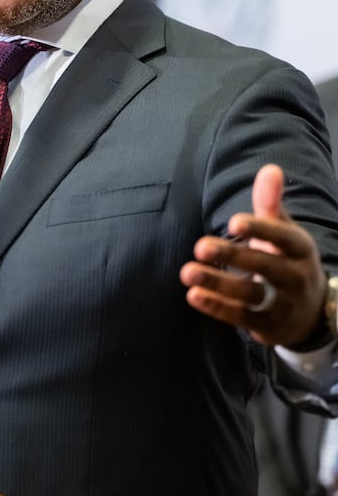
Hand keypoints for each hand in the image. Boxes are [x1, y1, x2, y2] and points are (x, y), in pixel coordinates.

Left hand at [179, 164, 327, 347]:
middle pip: (263, 267)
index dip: (259, 229)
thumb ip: (271, 203)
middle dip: (231, 256)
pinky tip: (193, 296)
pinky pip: (241, 318)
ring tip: (187, 273)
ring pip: (248, 295)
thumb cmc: (286, 260)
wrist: (310, 313)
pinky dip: (217, 307)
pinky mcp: (267, 327)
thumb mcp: (284, 232)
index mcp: (299, 249)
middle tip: (199, 246)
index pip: (281, 237)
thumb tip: (270, 168)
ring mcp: (282, 304)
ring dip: (217, 284)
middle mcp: (294, 277)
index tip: (233, 221)